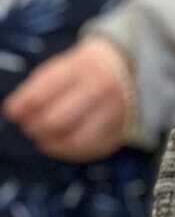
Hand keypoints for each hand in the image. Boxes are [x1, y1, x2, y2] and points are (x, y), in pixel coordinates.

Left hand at [2, 36, 135, 160]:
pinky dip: (69, 152)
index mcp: (82, 68)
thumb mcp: (57, 69)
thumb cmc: (79, 70)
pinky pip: (90, 150)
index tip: (14, 113)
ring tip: (43, 139)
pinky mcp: (120, 129)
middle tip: (30, 127)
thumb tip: (12, 113)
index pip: (40, 95)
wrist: (120, 65)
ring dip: (51, 144)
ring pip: (74, 140)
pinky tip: (60, 145)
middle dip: (35, 128)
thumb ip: (33, 90)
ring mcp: (114, 110)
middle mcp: (102, 89)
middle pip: (56, 121)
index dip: (21, 109)